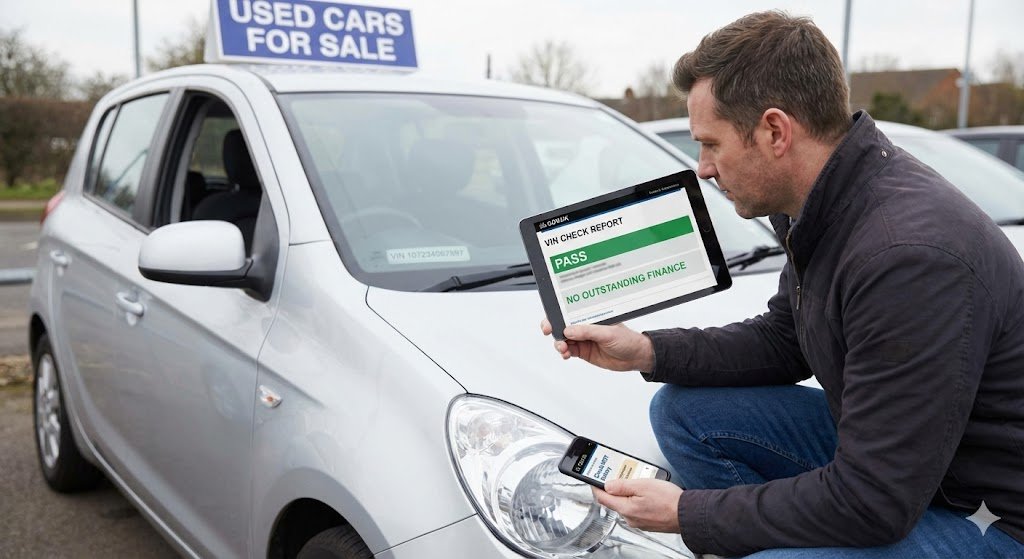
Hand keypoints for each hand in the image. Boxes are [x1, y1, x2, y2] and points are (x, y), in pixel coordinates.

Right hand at [540, 318, 654, 371]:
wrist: (635, 357)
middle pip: (562, 325)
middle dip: (553, 328)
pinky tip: (566, 355)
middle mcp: (585, 326)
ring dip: (559, 343)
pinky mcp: (583, 351)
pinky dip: (564, 353)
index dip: (557, 315)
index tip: (550, 321)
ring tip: (563, 349)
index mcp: (590, 315)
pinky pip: (568, 351)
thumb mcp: (608, 333)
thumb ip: (588, 331)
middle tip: (549, 333)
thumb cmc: (627, 339)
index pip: (570, 312)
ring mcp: (583, 338)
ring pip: (563, 339)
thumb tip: (568, 330)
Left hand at [593, 478, 681, 532]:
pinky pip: (636, 509)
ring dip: (627, 494)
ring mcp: (638, 522)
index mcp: (626, 508)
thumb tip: (607, 485)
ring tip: (636, 482)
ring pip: (626, 505)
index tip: (592, 479)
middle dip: (613, 488)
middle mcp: (630, 518)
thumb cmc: (669, 500)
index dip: (595, 486)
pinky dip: (636, 500)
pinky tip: (645, 493)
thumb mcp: (643, 485)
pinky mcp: (647, 522)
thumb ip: (622, 486)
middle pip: (614, 501)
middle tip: (618, 476)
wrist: (688, 514)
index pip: (602, 497)